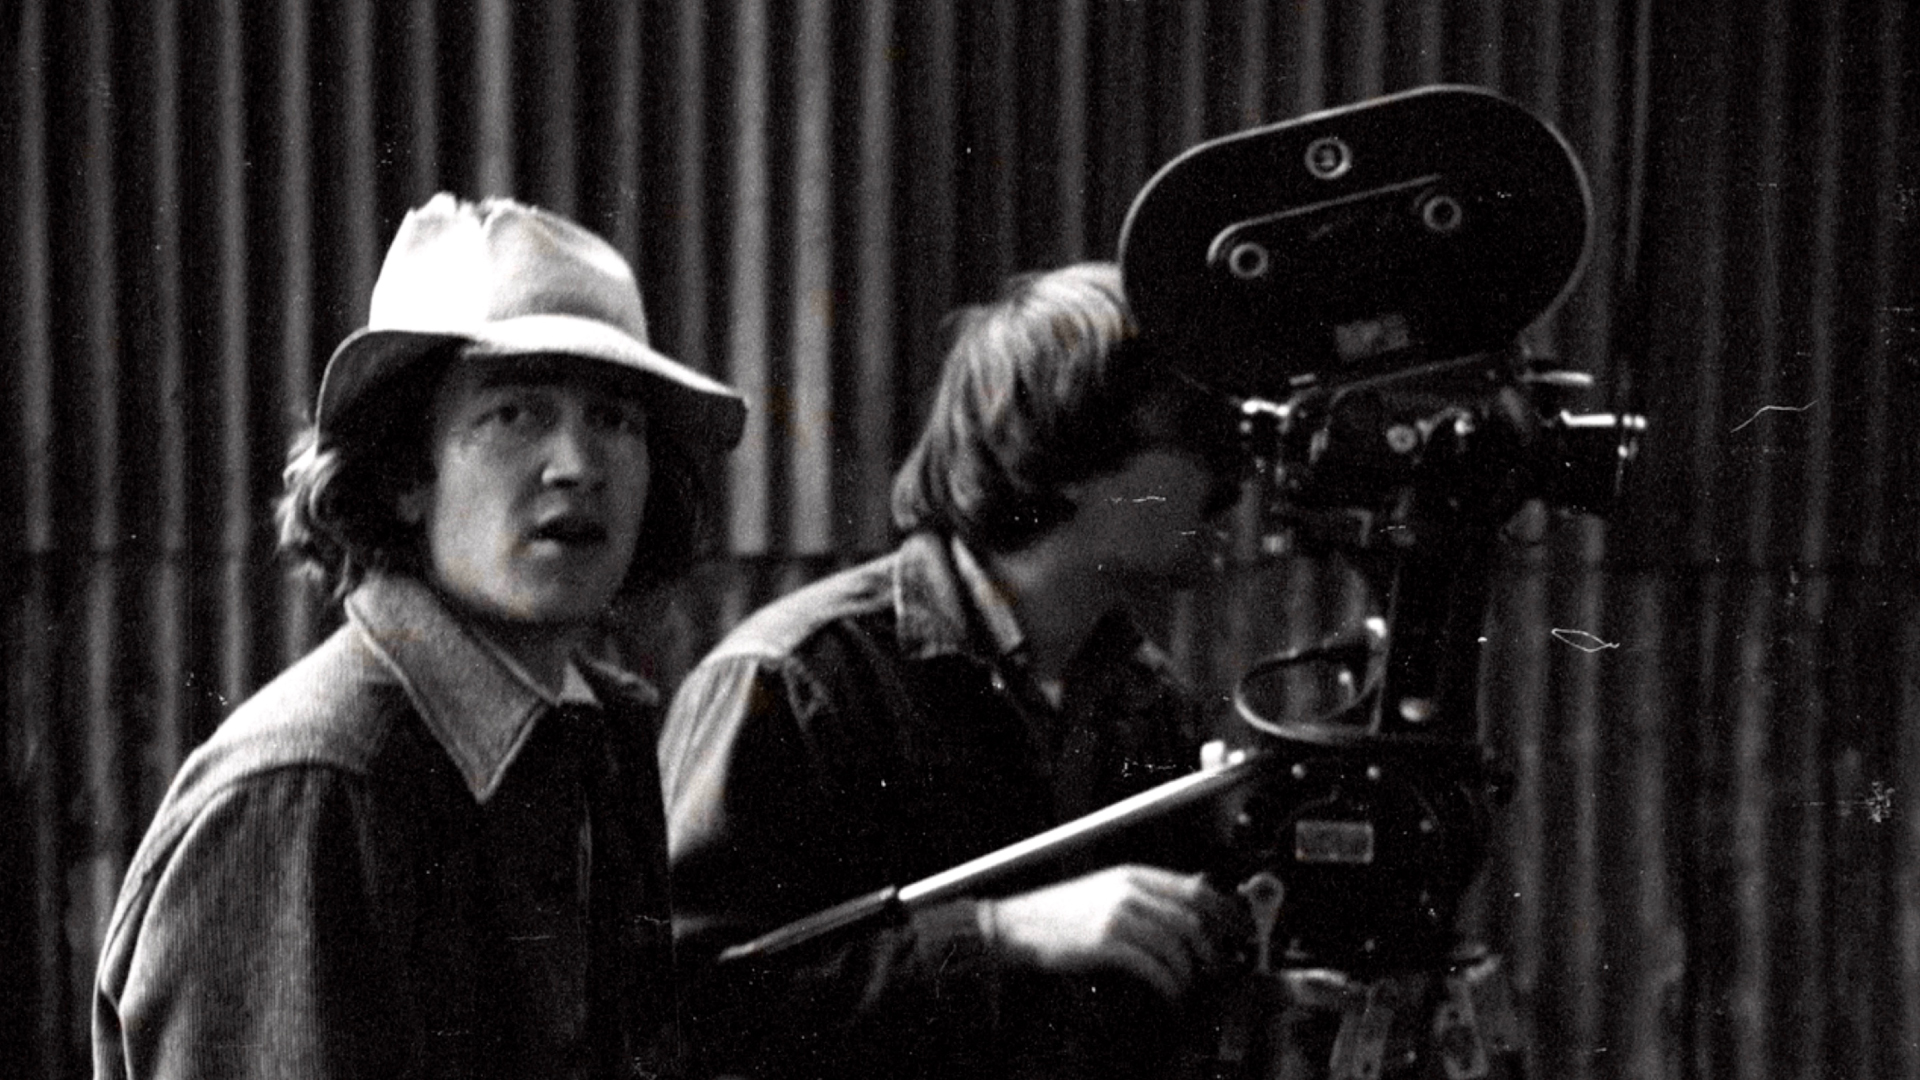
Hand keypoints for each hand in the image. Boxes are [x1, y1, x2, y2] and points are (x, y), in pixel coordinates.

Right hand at [979, 864, 1243, 998]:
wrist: (1019, 925)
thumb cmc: (1062, 912)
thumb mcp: (1106, 889)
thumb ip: (1146, 893)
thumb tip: (1192, 898)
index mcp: (1133, 875)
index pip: (1194, 889)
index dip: (1222, 912)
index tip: (1236, 933)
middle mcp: (1129, 890)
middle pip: (1191, 919)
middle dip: (1210, 949)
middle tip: (1214, 969)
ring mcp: (1117, 915)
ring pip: (1175, 945)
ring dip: (1189, 972)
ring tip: (1188, 986)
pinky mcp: (1106, 943)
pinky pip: (1153, 966)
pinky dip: (1168, 984)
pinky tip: (1170, 994)